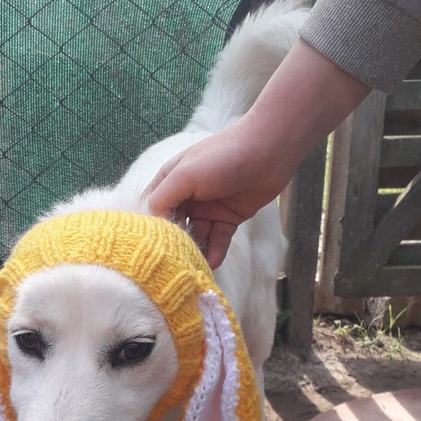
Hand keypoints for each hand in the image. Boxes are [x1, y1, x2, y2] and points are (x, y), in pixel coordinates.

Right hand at [146, 40, 370, 268]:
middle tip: (173, 265)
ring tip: (192, 269)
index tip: (151, 249)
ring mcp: (207, 208)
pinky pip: (217, 240)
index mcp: (170, 181)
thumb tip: (151, 226)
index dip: (150, 228)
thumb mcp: (185, 176)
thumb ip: (163, 199)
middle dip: (173, 245)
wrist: (270, 151)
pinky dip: (215, 252)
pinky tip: (212, 263)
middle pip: (173, 227)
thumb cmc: (223, 156)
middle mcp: (186, 196)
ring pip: (196, 237)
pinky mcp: (228, 218)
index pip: (152, 210)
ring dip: (195, 252)